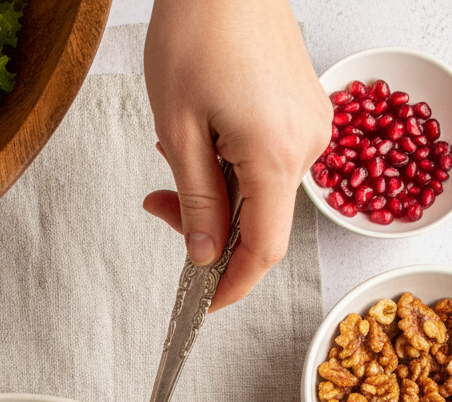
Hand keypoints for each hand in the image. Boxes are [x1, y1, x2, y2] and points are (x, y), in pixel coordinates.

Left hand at [143, 0, 331, 308]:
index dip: (232, 287)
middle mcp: (305, 144)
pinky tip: (201, 135)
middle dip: (207, 227)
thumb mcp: (178, 129)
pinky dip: (231, 164)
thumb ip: (194, 201)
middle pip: (260, 222)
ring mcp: (310, 124)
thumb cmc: (197, 29)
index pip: (263, 250)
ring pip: (260, 190)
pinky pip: (268, 159)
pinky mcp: (304, 109)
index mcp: (276, 155)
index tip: (204, 306)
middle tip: (157, 204)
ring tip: (174, 149)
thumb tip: (204, 256)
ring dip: (215, 190)